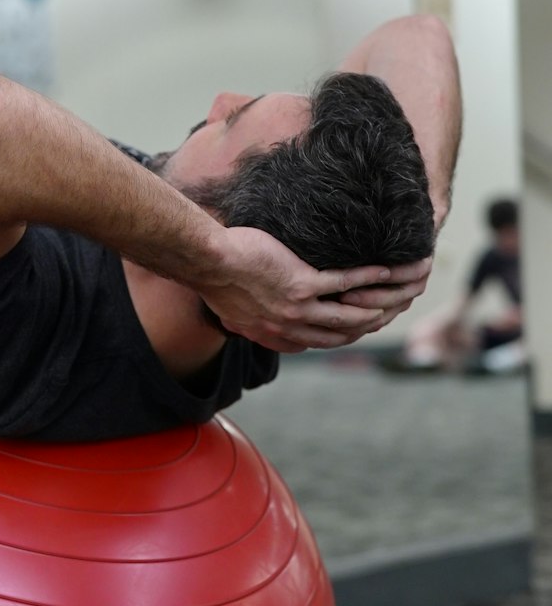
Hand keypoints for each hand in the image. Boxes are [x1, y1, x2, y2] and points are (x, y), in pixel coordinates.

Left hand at [200, 229, 431, 352]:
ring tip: (396, 292)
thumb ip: (245, 323)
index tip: (354, 327)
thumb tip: (239, 328)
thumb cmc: (214, 278)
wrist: (208, 261)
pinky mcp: (303, 284)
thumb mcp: (229, 313)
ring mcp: (299, 308)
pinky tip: (384, 269)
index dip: (339, 337)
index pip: (315, 343)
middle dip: (368, 324)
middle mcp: (289, 327)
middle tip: (387, 311)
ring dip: (377, 304)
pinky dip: (368, 276)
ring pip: (350, 314)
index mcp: (273, 335)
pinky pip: (345, 282)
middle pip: (340, 333)